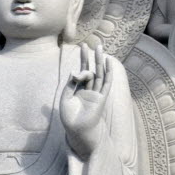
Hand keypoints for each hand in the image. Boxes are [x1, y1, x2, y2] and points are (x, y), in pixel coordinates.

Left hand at [60, 43, 112, 157]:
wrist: (76, 130)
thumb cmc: (70, 118)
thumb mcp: (65, 98)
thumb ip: (70, 84)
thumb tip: (75, 70)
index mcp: (79, 91)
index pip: (82, 73)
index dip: (82, 61)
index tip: (82, 48)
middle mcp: (89, 90)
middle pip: (92, 70)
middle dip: (91, 57)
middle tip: (91, 44)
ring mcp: (96, 93)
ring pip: (99, 74)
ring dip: (99, 61)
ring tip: (100, 48)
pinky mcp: (101, 97)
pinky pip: (106, 82)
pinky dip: (108, 72)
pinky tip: (109, 62)